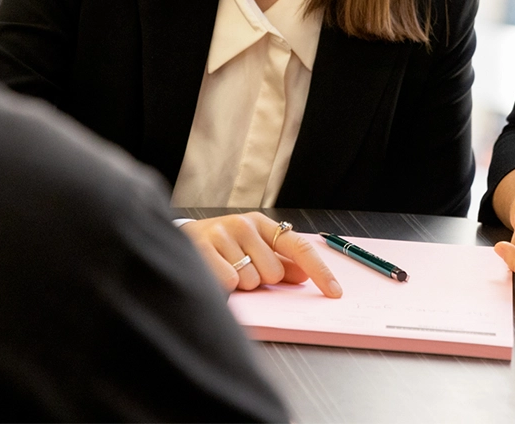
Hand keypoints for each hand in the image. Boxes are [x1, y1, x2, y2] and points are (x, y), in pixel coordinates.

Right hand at [180, 213, 341, 297]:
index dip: (320, 271)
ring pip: (250, 280)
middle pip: (273, 271)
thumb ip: (281, 262)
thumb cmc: (223, 248)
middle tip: (242, 270)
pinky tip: (212, 273)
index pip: (300, 247)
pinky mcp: (203, 245)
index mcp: (264, 224)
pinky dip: (223, 287)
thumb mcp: (254, 249)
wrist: (178, 238)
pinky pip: (228, 282)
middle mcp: (246, 223)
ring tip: (225, 270)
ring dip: (240, 285)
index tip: (335, 292)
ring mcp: (224, 233)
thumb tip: (303, 277)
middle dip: (260, 280)